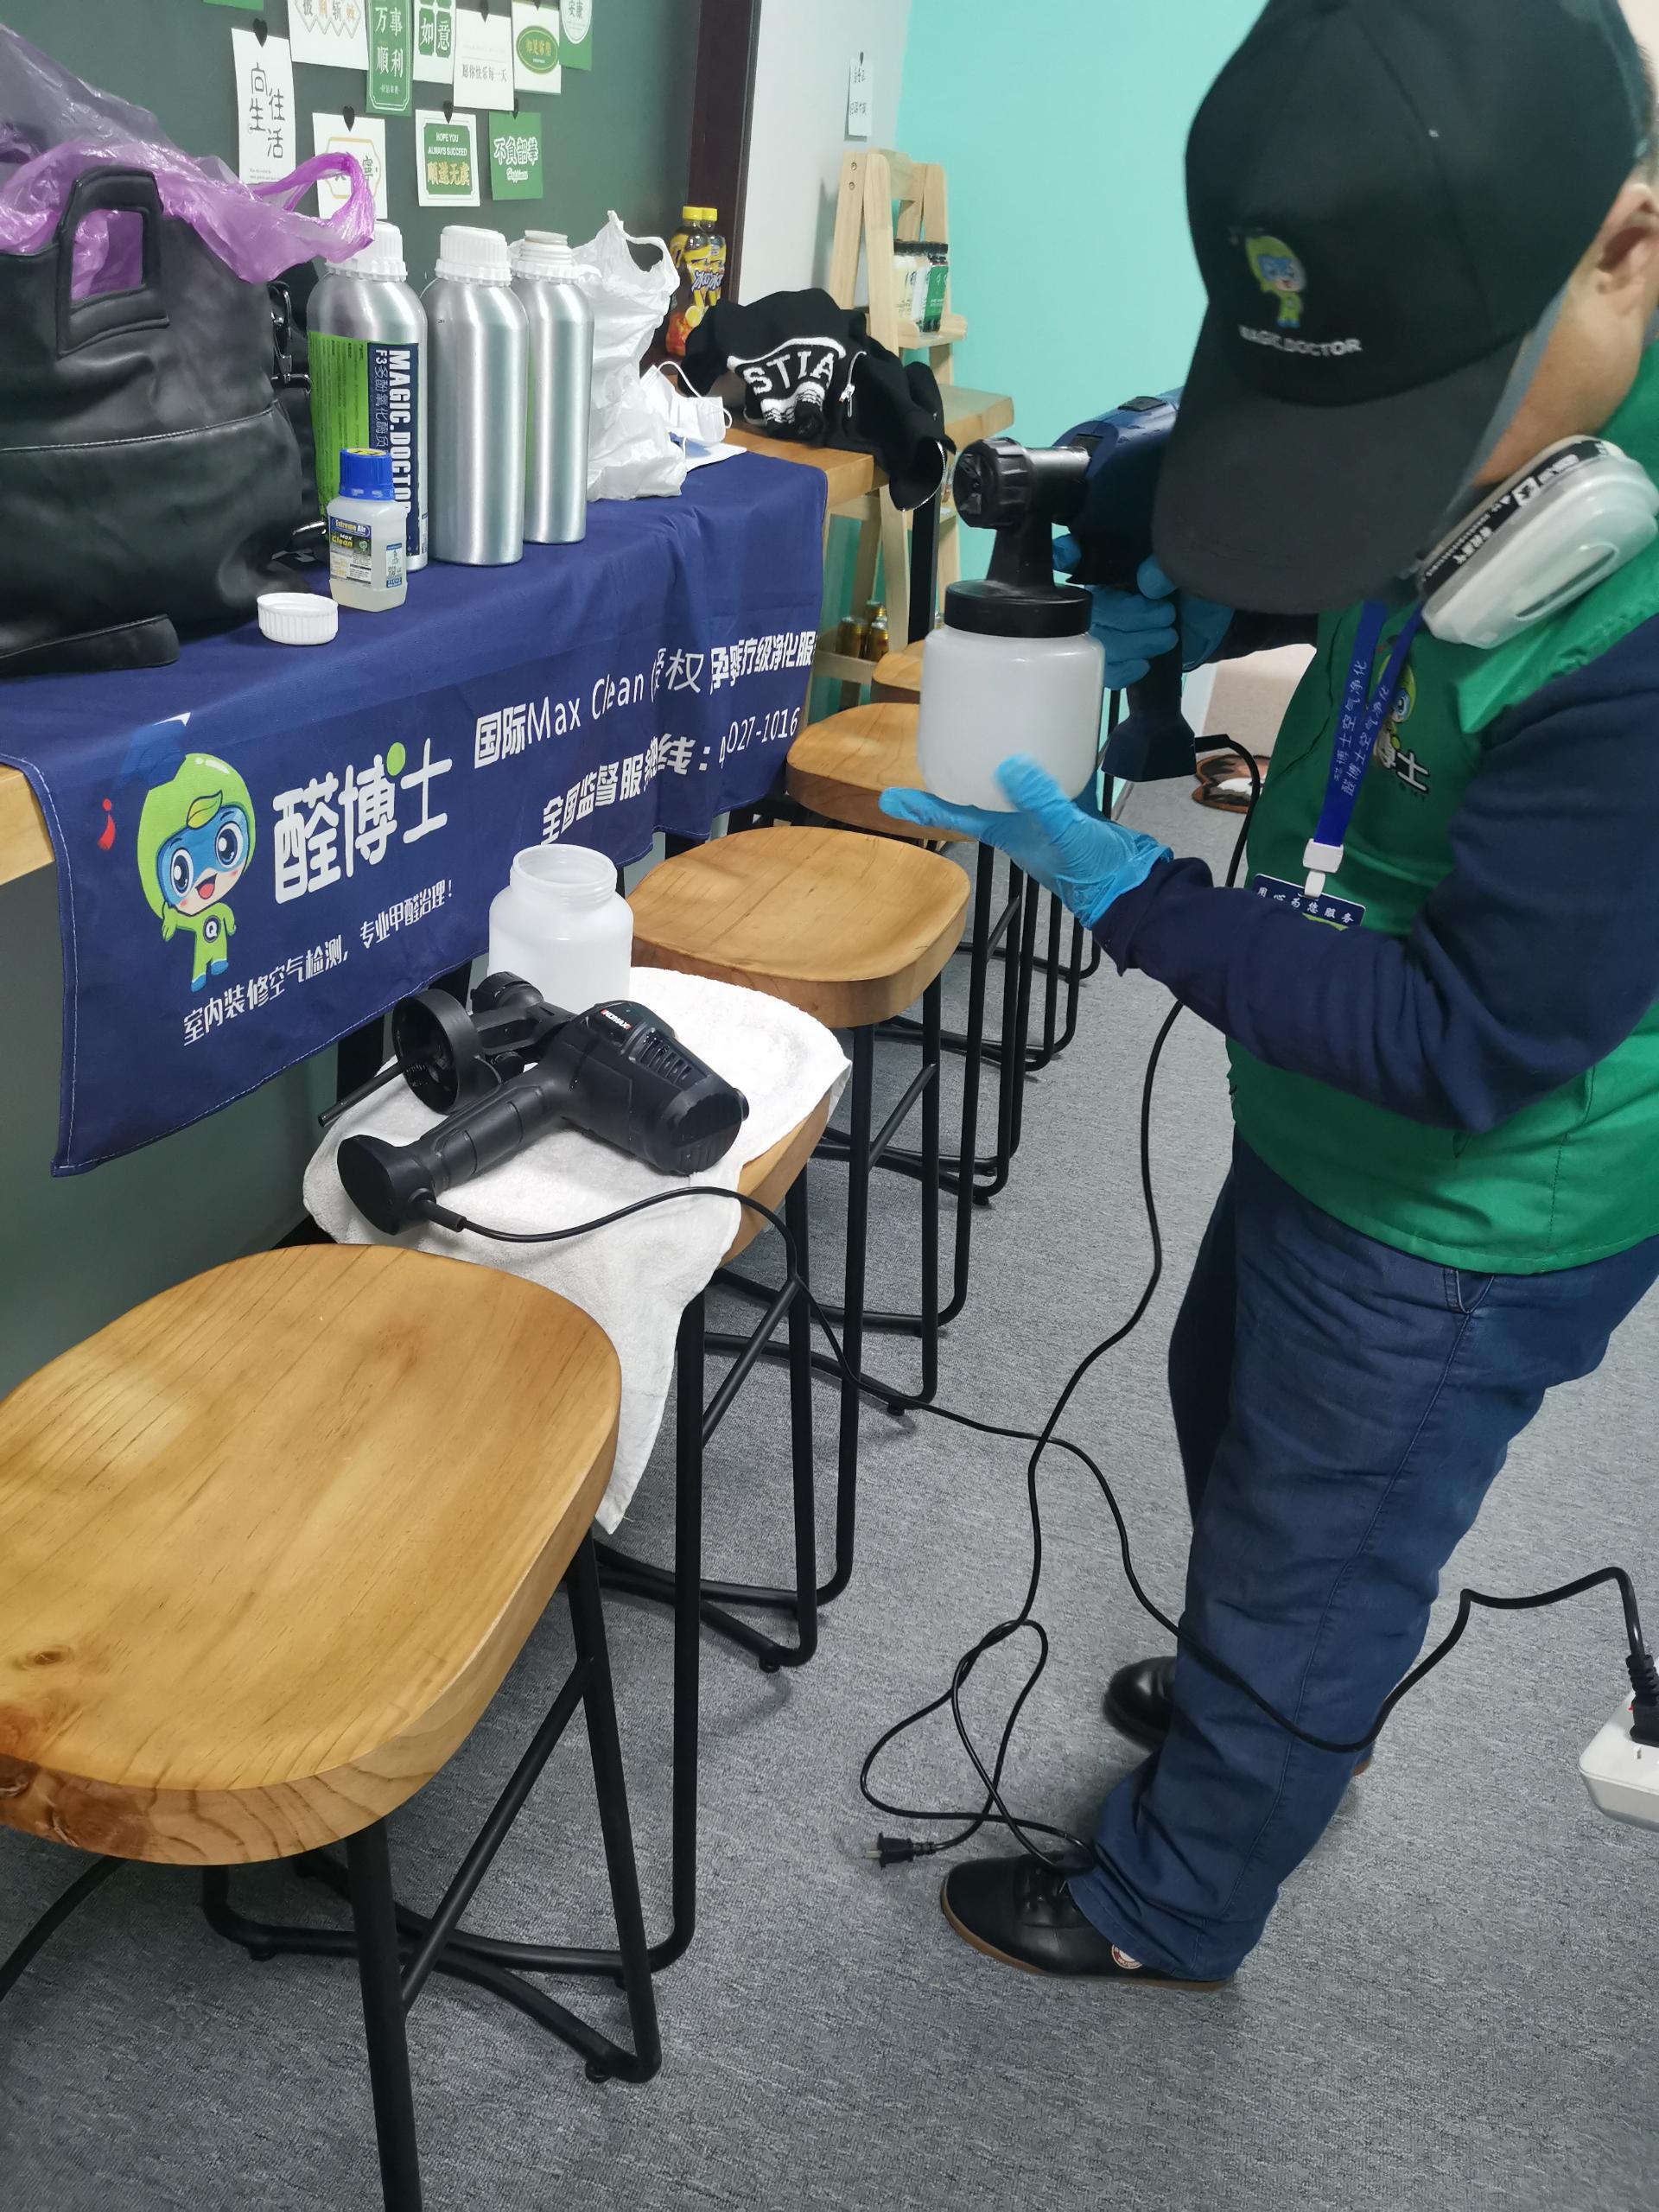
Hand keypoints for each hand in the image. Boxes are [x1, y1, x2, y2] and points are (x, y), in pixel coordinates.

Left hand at [881, 755, 1170, 928]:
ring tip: (984, 730)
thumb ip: (1039, 799)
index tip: (888, 797)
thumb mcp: (1064, 831)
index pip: (953, 815)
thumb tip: (1008, 764)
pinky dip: (1044, 757)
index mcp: (1006, 832)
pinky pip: (1048, 776)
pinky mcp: (1071, 807)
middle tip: (935, 744)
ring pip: (1010, 783)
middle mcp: (1017, 823)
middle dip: (955, 773)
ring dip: (995, 761)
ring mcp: (1043, 815)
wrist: (1134, 886)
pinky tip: (1050, 735)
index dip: (921, 806)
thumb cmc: (1093, 871)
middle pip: (976, 793)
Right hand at [1052, 541, 1233, 689]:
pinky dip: (1125, 670)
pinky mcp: (1114, 658)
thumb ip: (1169, 569)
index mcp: (1114, 565)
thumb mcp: (1189, 571)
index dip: (1066, 554)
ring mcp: (1104, 627)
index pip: (1075, 555)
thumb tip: (1149, 582)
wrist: (1207, 624)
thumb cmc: (1195, 589)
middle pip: (1091, 609)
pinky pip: (1104, 670)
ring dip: (1136, 643)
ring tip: (1168, 638)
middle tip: (1166, 617)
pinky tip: (1144, 664)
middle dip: (1130, 616)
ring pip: (1099, 642)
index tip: (1068, 554)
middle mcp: (1101, 594)